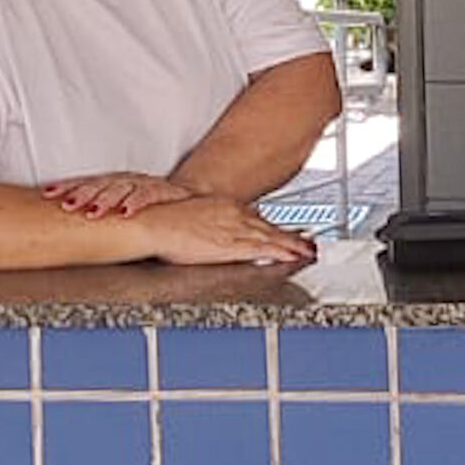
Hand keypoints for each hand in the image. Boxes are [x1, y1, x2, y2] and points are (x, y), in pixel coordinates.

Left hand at [41, 172, 194, 218]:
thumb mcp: (118, 204)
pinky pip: (148, 195)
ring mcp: (143, 183)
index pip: (84, 182)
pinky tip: (127, 212)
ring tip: (93, 212)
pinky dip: (137, 203)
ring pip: (120, 188)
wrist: (184, 198)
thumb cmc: (145, 205)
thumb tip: (61, 222)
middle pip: (99, 184)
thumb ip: (96, 209)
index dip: (65, 186)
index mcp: (110, 182)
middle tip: (67, 205)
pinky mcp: (162, 191)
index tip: (47, 194)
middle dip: (81, 194)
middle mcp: (124, 180)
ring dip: (105, 200)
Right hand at [137, 196, 315, 265]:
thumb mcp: (196, 211)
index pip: (258, 219)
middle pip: (269, 228)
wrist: (156, 222)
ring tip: (307, 252)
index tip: (289, 234)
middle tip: (308, 243)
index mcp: (226, 206)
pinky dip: (279, 253)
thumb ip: (213, 218)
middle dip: (291, 237)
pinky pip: (262, 250)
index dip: (275, 228)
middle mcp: (235, 215)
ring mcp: (234, 230)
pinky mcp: (230, 246)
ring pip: (271, 238)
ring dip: (292, 246)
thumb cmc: (167, 219)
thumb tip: (221, 224)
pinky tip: (291, 258)